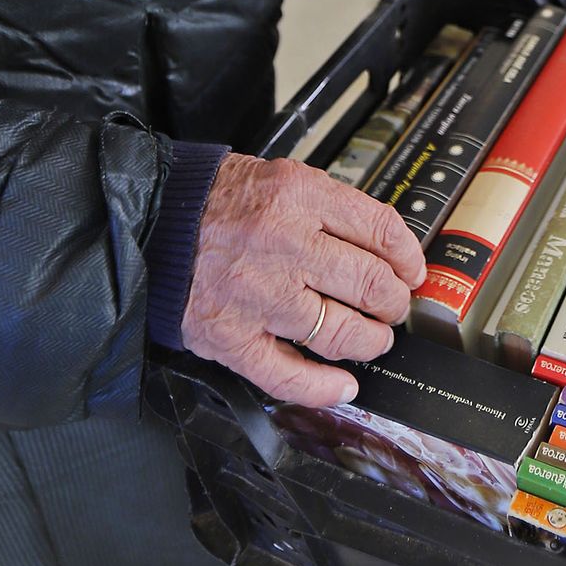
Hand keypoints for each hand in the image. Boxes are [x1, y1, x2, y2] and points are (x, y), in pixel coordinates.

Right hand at [180, 153, 426, 409]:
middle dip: (394, 302)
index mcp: (299, 197)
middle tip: (393, 306)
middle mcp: (283, 245)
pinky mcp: (232, 337)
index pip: (380, 230)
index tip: (413, 271)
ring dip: (370, 342)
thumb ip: (329, 208)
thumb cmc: (216, 200)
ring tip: (373, 339)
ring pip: (340, 333)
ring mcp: (259, 296)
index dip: (409, 257)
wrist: (152, 220)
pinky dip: (324, 388)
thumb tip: (382, 246)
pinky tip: (343, 386)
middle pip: (370, 284)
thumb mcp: (281, 177)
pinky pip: (288, 375)